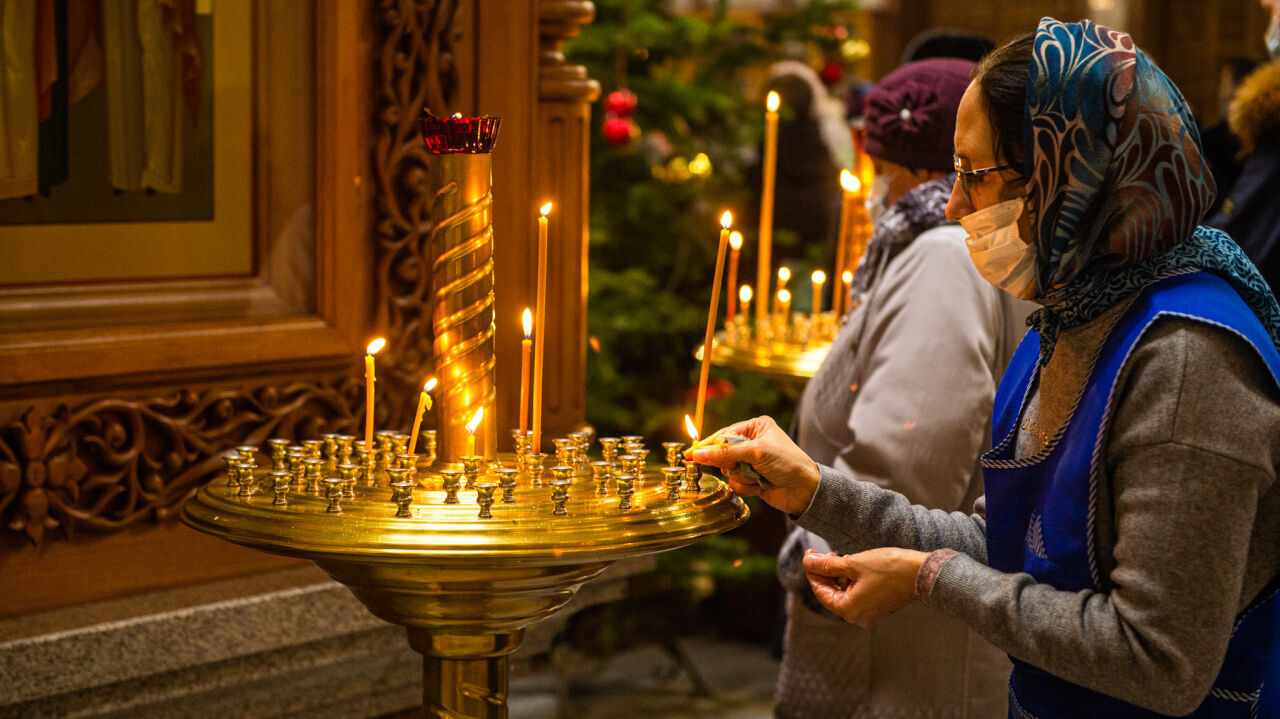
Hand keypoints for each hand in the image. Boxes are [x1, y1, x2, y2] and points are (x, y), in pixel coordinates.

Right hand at [689, 415, 819, 514]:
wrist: (805, 490)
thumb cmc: (787, 462)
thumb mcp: (756, 452)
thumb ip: (725, 453)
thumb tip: (698, 453)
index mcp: (756, 427)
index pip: (724, 434)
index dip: (709, 445)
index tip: (693, 454)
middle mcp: (752, 442)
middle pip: (723, 453)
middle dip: (729, 463)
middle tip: (734, 466)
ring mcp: (752, 462)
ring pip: (728, 470)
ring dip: (740, 476)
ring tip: (756, 476)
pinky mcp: (752, 479)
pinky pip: (735, 483)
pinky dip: (745, 486)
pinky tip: (760, 486)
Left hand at [802, 547, 926, 627]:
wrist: (922, 573)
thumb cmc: (888, 568)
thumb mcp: (853, 563)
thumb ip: (827, 564)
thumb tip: (806, 561)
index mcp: (848, 610)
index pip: (821, 591)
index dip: (812, 571)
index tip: (808, 554)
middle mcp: (857, 617)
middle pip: (831, 593)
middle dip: (824, 572)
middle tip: (818, 552)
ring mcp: (869, 614)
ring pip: (844, 593)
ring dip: (837, 575)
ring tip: (835, 556)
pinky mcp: (878, 607)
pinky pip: (857, 595)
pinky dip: (850, 581)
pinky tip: (850, 565)